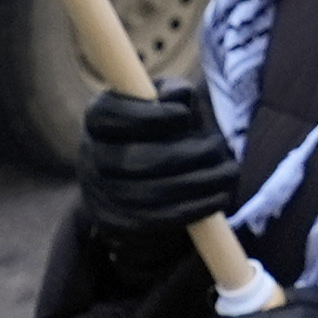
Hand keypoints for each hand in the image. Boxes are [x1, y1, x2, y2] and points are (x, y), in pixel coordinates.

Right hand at [77, 87, 243, 274]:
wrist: (141, 180)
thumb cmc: (160, 129)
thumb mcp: (166, 102)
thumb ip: (174, 93)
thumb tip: (180, 96)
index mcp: (97, 118)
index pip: (109, 115)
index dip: (147, 116)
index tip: (183, 115)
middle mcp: (90, 156)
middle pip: (132, 160)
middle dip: (184, 155)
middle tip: (219, 148)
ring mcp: (97, 194)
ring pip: (146, 195)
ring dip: (195, 185)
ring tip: (227, 174)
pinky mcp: (114, 224)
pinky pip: (152, 222)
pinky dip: (189, 210)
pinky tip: (215, 199)